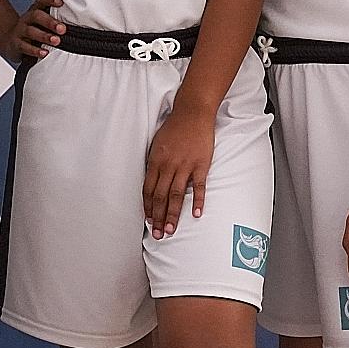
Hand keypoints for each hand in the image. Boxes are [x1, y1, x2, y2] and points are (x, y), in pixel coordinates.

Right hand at [0, 0, 65, 60]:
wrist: (10, 41)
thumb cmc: (33, 30)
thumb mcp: (41, 22)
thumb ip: (54, 19)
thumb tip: (78, 20)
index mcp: (34, 11)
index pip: (40, 1)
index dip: (49, 0)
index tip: (61, 2)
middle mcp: (27, 19)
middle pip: (36, 16)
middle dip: (50, 22)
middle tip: (62, 29)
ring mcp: (20, 31)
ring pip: (31, 31)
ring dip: (44, 36)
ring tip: (56, 41)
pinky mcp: (16, 44)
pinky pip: (24, 46)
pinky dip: (35, 50)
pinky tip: (44, 53)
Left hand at [143, 105, 214, 237]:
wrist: (192, 113)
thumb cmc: (173, 128)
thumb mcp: (157, 144)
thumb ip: (154, 164)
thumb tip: (151, 181)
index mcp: (155, 161)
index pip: (148, 189)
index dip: (147, 207)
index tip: (147, 221)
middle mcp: (167, 165)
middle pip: (160, 196)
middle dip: (157, 217)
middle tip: (157, 234)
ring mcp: (184, 166)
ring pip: (176, 195)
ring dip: (172, 214)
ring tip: (170, 230)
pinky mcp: (201, 165)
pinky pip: (198, 186)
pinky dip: (197, 201)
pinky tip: (195, 215)